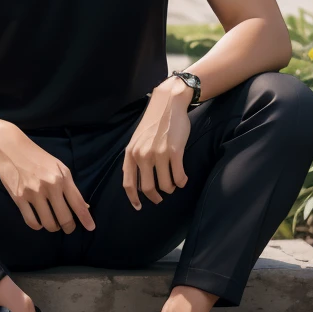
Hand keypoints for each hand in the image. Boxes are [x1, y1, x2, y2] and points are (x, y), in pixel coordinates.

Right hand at [0, 128, 95, 233]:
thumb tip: (84, 207)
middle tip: (67, 227)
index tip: (91, 228)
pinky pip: (31, 221)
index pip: (78, 203)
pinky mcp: (18, 197)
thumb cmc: (38, 157)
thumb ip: (70, 187)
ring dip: (52, 227)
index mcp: (62, 177)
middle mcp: (50, 186)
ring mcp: (33, 192)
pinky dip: (37, 226)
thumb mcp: (59, 167)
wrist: (12, 147)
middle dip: (68, 227)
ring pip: (48, 223)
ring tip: (52, 223)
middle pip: (64, 218)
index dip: (86, 219)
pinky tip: (39, 221)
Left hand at [122, 79, 190, 208]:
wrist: (168, 104)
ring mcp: (158, 154)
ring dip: (171, 188)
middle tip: (161, 198)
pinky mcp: (174, 152)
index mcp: (131, 153)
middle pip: (148, 189)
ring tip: (173, 184)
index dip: (134, 199)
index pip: (129, 183)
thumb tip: (135, 182)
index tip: (139, 207)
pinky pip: (178, 177)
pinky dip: (181, 182)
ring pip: (165, 185)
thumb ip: (134, 158)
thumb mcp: (136, 140)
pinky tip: (183, 179)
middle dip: (155, 197)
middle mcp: (142, 155)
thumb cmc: (153, 123)